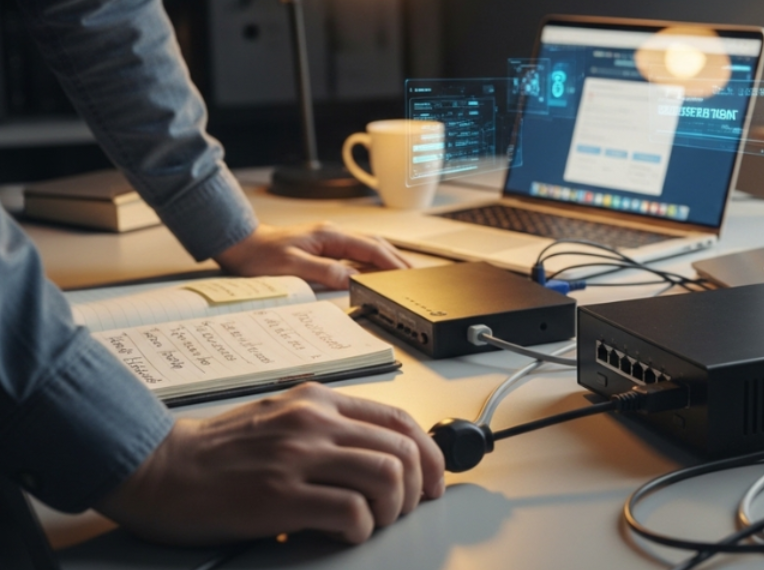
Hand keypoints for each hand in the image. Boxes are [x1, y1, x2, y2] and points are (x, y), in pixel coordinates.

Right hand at [94, 383, 445, 545]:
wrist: (158, 469)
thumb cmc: (217, 452)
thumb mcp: (282, 420)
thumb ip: (328, 429)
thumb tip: (381, 457)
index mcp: (318, 401)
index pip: (399, 421)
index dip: (430, 455)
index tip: (433, 481)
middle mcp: (313, 421)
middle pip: (403, 450)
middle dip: (417, 488)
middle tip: (403, 511)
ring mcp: (298, 456)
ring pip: (387, 477)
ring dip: (392, 510)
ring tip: (371, 523)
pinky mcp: (280, 495)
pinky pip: (352, 512)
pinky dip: (360, 530)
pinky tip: (343, 533)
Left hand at [214, 222, 409, 289]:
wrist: (240, 243)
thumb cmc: (260, 254)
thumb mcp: (292, 265)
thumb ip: (324, 271)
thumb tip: (351, 279)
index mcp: (329, 235)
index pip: (369, 248)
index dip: (390, 262)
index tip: (405, 273)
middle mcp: (332, 234)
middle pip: (373, 245)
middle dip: (395, 258)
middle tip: (412, 273)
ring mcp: (328, 240)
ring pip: (365, 247)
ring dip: (384, 258)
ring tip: (399, 272)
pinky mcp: (322, 247)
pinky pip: (354, 253)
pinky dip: (369, 261)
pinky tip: (372, 271)